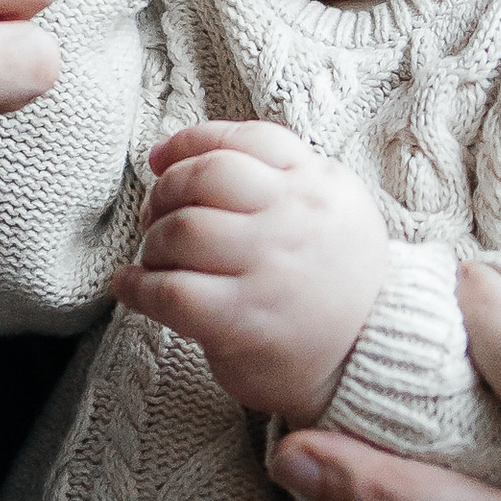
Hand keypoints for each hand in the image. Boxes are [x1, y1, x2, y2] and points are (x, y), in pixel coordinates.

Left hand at [112, 119, 389, 421]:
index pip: (247, 139)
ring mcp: (271, 269)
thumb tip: (175, 156)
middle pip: (207, 176)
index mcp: (320, 184)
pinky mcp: (245, 320)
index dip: (190, 143)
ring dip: (152, 241)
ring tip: (155, 259)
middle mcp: (297, 218)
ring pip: (183, 229)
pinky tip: (131, 287)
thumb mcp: (332, 211)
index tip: (161, 160)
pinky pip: (171, 290)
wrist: (369, 360)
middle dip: (165, 191)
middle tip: (155, 216)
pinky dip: (137, 286)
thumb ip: (278, 178)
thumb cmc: (332, 284)